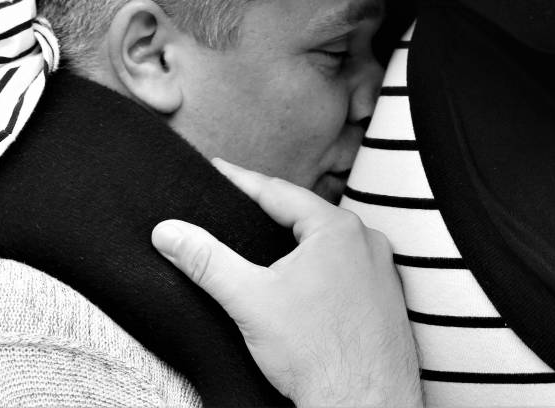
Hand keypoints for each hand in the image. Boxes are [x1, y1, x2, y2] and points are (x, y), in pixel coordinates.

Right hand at [152, 159, 421, 407]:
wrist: (363, 407)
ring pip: (329, 246)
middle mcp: (368, 241)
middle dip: (270, 213)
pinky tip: (303, 288)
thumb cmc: (315, 353)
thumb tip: (167, 231)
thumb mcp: (248, 300)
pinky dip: (322, 272)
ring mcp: (382, 272)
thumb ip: (206, 260)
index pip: (278, 192)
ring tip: (264, 245)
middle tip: (236, 206)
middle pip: (306, 217)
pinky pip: (348, 272)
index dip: (242, 181)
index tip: (216, 170)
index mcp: (337, 228)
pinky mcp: (388, 302)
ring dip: (299, 245)